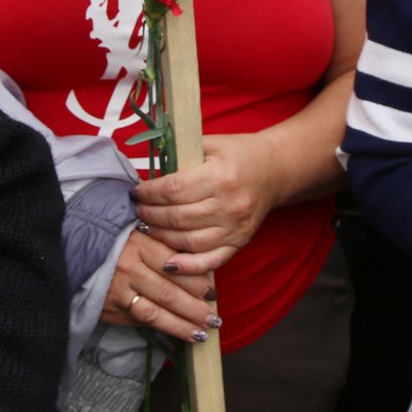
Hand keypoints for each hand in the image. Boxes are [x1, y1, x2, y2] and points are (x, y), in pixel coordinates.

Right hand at [98, 230, 217, 342]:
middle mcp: (129, 269)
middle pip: (169, 293)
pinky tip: (177, 333)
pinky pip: (139, 321)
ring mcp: (119, 291)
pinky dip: (160, 329)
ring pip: (156, 313)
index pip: (174, 267)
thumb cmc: (111, 242)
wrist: (71, 253)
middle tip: (214, 319)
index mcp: (139, 245)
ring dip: (181, 326)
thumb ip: (160, 247)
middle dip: (195, 309)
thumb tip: (194, 266)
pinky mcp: (110, 308)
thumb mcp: (135, 233)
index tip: (213, 293)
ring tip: (201, 334)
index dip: (196, 282)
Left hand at [132, 132, 279, 276]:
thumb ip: (181, 155)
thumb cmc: (239, 154)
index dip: (149, 193)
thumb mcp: (211, 144)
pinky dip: (188, 266)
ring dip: (162, 237)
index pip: (174, 190)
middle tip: (138, 210)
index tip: (137, 192)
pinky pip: (210, 261)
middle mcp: (229, 205)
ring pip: (188, 241)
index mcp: (221, 176)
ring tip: (148, 227)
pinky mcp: (240, 242)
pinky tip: (168, 263)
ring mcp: (235, 227)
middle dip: (150, 215)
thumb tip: (146, 170)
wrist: (275, 170)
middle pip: (178, 217)